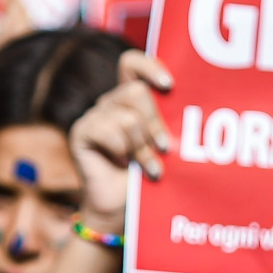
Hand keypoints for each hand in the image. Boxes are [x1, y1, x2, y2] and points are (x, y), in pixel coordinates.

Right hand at [68, 49, 175, 220]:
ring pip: (127, 117)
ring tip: (148, 166)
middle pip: (136, 91)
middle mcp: (110, 102)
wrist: (122, 209)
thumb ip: (169, 122)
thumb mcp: (164, 145)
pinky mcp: (81, 132)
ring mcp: (94, 116)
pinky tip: (122, 164)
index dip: (149, 66)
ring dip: (142, 147)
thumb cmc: (148, 176)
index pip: (132, 63)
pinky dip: (122, 152)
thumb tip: (191, 110)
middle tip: (164, 148)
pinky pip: (109, 132)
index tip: (169, 85)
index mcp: (130, 98)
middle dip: (155, 123)